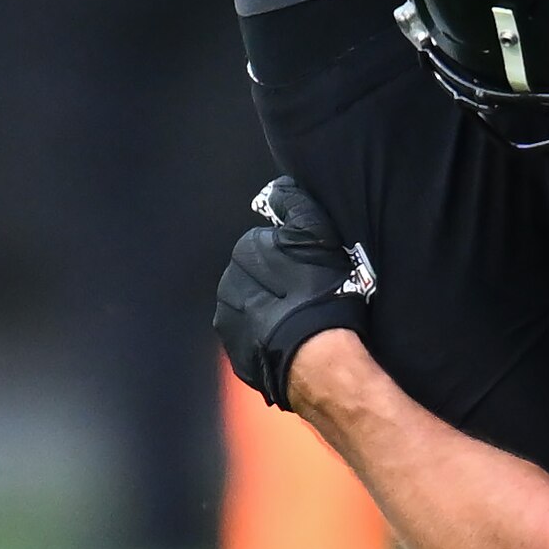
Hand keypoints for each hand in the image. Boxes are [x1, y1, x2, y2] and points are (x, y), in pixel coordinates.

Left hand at [212, 178, 375, 404]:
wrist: (317, 358)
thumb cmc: (321, 292)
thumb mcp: (316, 236)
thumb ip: (294, 205)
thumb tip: (277, 190)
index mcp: (243, 254)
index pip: (265, 246)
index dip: (290, 257)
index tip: (310, 270)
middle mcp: (227, 287)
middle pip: (255, 277)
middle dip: (276, 284)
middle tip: (306, 296)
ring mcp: (229, 325)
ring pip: (252, 309)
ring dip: (269, 311)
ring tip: (299, 321)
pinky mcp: (237, 356)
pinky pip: (252, 339)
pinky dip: (267, 338)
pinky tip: (290, 341)